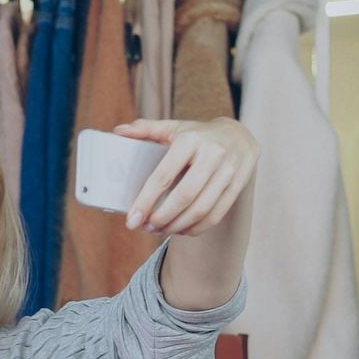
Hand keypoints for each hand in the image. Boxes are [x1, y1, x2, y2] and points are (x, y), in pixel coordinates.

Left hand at [116, 119, 259, 237]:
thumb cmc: (198, 135)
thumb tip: (119, 132)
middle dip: (162, 218)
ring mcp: (229, 170)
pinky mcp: (239, 184)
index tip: (132, 220)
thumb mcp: (174, 128)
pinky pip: (217, 214)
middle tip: (147, 227)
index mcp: (190, 140)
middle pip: (184, 196)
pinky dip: (197, 227)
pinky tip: (183, 230)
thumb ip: (146, 130)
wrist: (239, 135)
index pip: (164, 176)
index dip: (146, 201)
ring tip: (162, 230)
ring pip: (201, 209)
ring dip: (178, 226)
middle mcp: (212, 154)